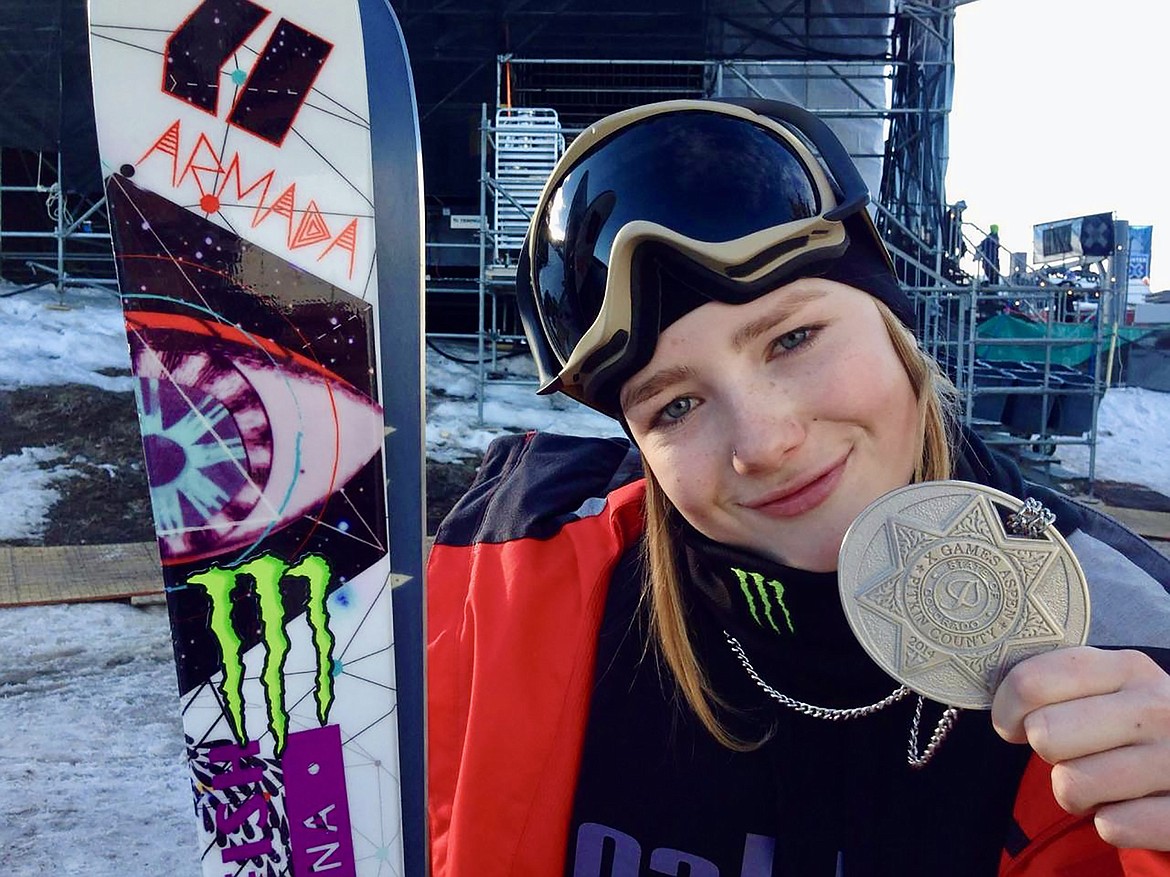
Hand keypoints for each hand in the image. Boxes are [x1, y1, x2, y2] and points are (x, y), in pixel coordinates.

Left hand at [992, 646, 1169, 850]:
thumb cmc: (1140, 727)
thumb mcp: (1111, 688)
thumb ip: (1058, 684)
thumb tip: (1000, 707)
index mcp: (1127, 668)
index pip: (1030, 682)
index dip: (1006, 710)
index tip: (1015, 724)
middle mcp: (1156, 707)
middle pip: (1044, 734)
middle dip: (1048, 753)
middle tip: (1073, 754)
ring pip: (1071, 786)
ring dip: (1077, 793)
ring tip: (1105, 781)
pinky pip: (1112, 827)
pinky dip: (1113, 824)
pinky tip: (1132, 806)